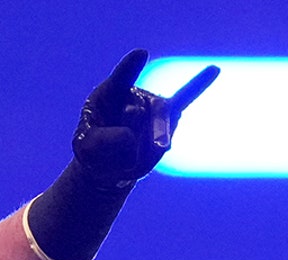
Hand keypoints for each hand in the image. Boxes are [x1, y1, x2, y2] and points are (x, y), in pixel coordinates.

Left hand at [72, 49, 217, 188]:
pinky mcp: (168, 120)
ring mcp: (151, 107)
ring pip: (158, 123)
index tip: (141, 54)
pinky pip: (185, 100)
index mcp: (108, 95)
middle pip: (135, 113)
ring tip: (159, 148)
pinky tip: (213, 70)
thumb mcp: (86, 147)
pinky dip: (198, 85)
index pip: (119, 80)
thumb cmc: (94, 150)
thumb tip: (132, 138)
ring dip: (152, 142)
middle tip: (116, 149)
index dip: (130, 68)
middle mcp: (132, 96)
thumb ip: (103, 140)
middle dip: (123, 140)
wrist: (110, 165)